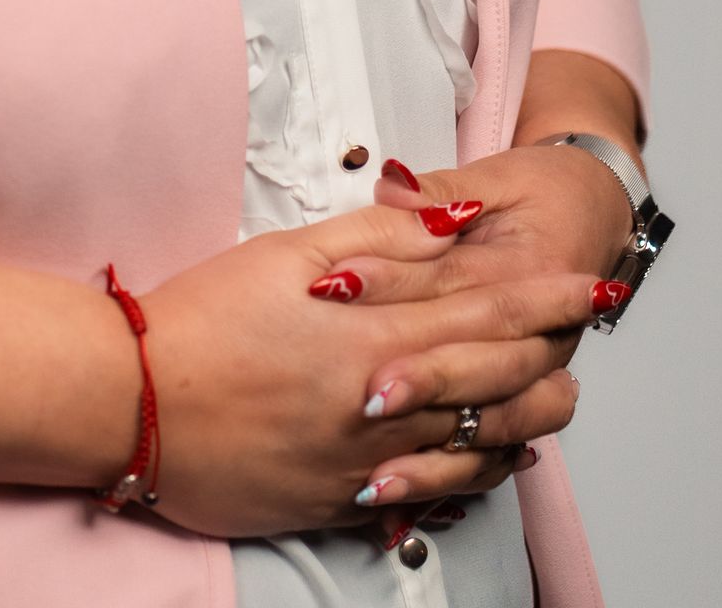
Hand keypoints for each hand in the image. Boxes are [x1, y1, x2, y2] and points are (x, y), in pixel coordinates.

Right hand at [132, 201, 604, 539]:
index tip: (589, 286)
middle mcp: (382, 411)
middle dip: (549, 358)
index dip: (545, 301)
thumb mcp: (282, 254)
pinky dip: (465, 474)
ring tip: (551, 399)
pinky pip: (426, 495)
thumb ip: (374, 238)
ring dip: (521, 423)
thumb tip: (445, 221)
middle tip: (584, 336)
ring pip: (472, 452)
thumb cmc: (199, 321)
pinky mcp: (335, 501)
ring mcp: (362, 465)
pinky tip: (481, 461)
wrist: (133, 407)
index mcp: (372, 341)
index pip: (486, 317)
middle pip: (495, 390)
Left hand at [302, 144, 635, 513]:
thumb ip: (440, 189)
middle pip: (479, 363)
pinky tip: (397, 487)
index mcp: (534, 271)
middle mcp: (544, 335)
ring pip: (494, 425)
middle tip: (365, 391)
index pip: (457, 281)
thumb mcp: (496, 178)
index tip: (338, 287)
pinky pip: (491, 454)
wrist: (594, 214)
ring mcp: (535, 378)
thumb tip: (393, 185)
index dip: (394, 283)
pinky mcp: (519, 403)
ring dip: (434, 449)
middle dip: (422, 379)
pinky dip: (447, 476)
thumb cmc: (545, 194)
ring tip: (380, 466)